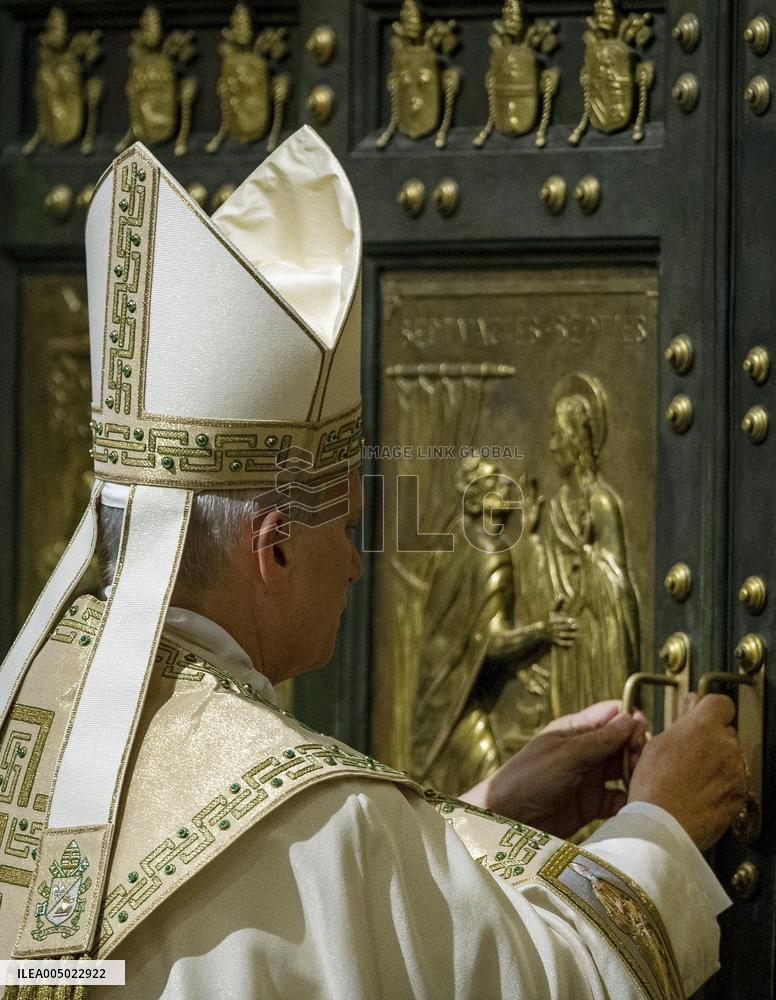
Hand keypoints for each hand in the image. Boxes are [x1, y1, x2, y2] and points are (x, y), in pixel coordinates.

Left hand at [459, 700, 646, 837]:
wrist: (506, 819)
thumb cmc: (528, 778)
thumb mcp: (565, 755)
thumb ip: (598, 740)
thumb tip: (630, 719)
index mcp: (575, 731)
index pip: (610, 715)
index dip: (629, 720)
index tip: (640, 732)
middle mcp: (585, 752)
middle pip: (622, 743)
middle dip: (636, 749)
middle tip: (639, 762)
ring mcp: (589, 779)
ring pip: (624, 771)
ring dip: (636, 775)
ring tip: (641, 783)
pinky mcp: (591, 806)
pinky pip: (618, 800)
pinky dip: (629, 801)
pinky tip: (635, 805)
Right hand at [540, 595, 576, 647]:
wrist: (539, 632)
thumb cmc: (548, 621)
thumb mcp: (552, 613)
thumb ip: (558, 605)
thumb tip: (562, 595)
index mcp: (551, 621)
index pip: (559, 620)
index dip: (565, 620)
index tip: (572, 620)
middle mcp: (551, 628)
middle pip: (560, 628)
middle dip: (568, 628)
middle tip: (577, 627)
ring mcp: (552, 635)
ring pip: (561, 635)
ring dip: (569, 636)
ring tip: (577, 635)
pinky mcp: (554, 641)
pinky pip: (560, 643)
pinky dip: (566, 644)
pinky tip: (573, 644)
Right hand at [627, 693, 747, 850]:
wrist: (665, 826)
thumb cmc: (654, 787)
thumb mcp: (656, 743)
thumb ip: (681, 720)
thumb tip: (691, 705)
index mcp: (703, 727)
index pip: (720, 702)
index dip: (708, 707)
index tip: (698, 713)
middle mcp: (726, 745)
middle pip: (725, 729)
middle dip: (710, 736)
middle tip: (688, 748)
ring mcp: (736, 770)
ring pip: (731, 755)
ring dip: (717, 759)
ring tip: (691, 774)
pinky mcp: (741, 794)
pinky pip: (735, 779)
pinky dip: (722, 782)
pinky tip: (700, 789)